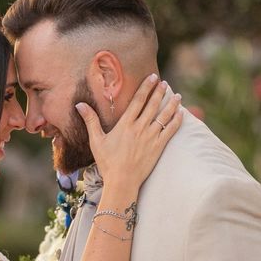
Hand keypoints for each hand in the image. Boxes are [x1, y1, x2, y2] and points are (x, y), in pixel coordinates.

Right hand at [75, 74, 182, 188]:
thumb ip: (90, 120)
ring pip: (164, 116)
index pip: (138, 101)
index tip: (152, 77)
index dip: (146, 87)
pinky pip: (171, 131)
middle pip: (153, 105)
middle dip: (160, 92)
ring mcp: (151, 137)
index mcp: (125, 124)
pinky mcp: (158, 147)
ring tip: (177, 95)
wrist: (122, 182)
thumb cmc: (107, 162)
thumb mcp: (96, 140)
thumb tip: (79, 104)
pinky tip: (181, 113)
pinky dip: (177, 121)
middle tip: (165, 82)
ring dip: (172, 104)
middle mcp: (140, 128)